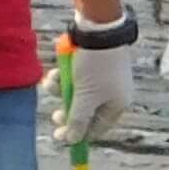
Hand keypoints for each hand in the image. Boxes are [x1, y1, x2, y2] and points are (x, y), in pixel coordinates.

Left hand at [62, 30, 134, 151]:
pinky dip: (63, 77)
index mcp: (117, 105)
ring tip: (52, 82)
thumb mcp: (84, 96)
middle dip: (68, 110)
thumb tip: (71, 141)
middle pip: (86, 111)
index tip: (61, 137)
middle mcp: (112, 94)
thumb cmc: (95, 66)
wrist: (99, 29)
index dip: (79, 134)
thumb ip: (77, 120)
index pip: (98, 128)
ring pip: (76, 94)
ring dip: (61, 91)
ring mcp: (102, 79)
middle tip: (54, 115)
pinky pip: (74, 78)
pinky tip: (56, 70)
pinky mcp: (92, 65)